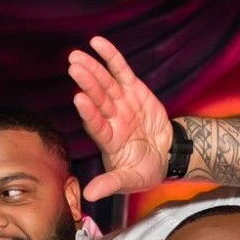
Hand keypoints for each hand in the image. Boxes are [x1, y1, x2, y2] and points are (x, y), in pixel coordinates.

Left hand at [70, 35, 173, 199]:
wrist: (166, 155)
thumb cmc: (145, 170)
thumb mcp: (130, 181)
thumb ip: (110, 184)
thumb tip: (88, 196)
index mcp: (109, 140)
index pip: (96, 125)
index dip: (89, 113)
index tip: (79, 100)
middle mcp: (111, 119)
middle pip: (98, 99)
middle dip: (87, 82)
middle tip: (73, 66)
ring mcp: (121, 103)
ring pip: (105, 83)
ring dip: (93, 68)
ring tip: (78, 55)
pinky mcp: (133, 90)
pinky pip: (120, 71)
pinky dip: (110, 57)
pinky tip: (96, 42)